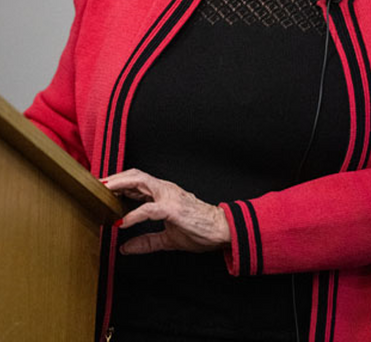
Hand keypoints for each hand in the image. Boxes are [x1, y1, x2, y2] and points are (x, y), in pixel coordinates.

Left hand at [102, 169, 230, 255]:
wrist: (222, 231)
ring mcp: (170, 197)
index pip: (137, 182)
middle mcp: (166, 190)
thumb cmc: (200, 230)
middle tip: (94, 184)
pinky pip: (150, 209)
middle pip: (136, 176)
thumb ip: (146, 241)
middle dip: (114, 178)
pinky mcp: (174, 209)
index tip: (100, 189)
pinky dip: (134, 214)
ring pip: (141, 182)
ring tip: (103, 191)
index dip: (118, 183)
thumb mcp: (168, 239)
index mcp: (164, 195)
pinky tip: (122, 222)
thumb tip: (125, 248)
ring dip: (120, 185)